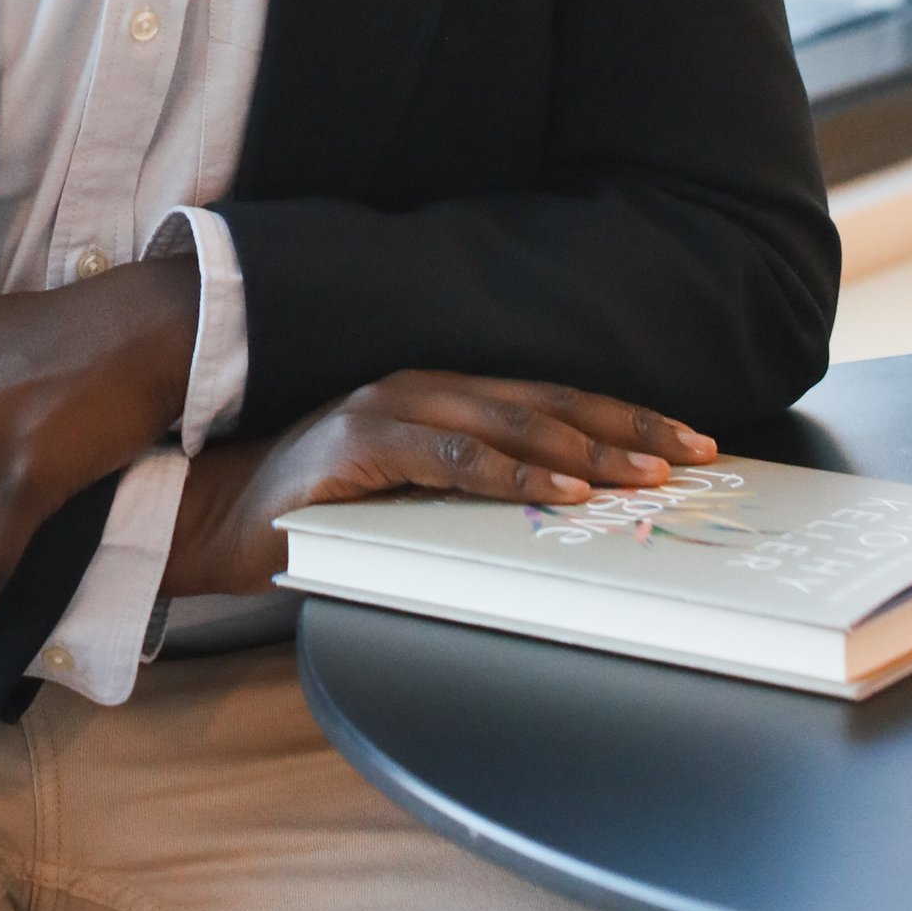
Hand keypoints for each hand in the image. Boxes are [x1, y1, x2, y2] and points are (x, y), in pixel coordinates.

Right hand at [162, 371, 717, 602]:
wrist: (217, 517)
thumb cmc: (318, 516)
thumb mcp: (411, 498)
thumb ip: (471, 493)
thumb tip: (567, 521)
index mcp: (442, 397)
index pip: (550, 402)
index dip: (622, 416)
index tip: (688, 440)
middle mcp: (423, 389)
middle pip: (546, 404)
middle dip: (627, 426)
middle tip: (694, 451)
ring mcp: (390, 410)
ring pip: (509, 425)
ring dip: (584, 451)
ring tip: (644, 475)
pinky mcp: (359, 445)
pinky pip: (451, 457)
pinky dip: (510, 475)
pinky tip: (558, 493)